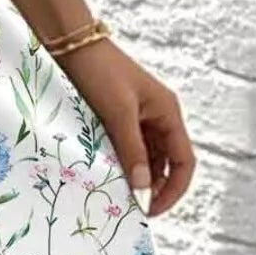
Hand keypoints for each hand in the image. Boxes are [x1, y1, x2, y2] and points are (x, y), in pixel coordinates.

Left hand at [52, 36, 194, 216]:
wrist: (71, 43)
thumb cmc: (99, 72)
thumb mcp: (118, 113)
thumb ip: (132, 150)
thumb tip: (143, 189)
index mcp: (168, 112)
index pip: (184, 161)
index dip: (173, 189)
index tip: (152, 210)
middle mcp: (159, 115)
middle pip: (166, 162)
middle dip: (153, 186)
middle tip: (130, 207)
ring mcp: (140, 115)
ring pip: (146, 156)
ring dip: (136, 175)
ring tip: (117, 193)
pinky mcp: (119, 114)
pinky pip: (128, 145)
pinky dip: (122, 161)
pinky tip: (107, 173)